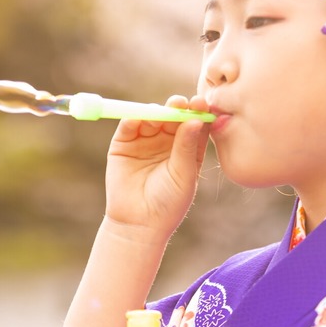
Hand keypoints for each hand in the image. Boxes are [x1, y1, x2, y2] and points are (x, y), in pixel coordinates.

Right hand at [103, 94, 209, 243]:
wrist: (138, 223)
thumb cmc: (168, 202)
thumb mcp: (183, 174)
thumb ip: (186, 146)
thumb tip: (195, 120)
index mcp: (187, 149)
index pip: (194, 125)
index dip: (198, 113)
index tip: (202, 104)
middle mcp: (167, 142)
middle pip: (173, 117)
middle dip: (178, 107)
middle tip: (181, 102)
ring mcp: (145, 141)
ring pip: (152, 117)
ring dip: (157, 111)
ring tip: (162, 113)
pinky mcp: (124, 144)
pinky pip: (129, 125)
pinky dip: (133, 118)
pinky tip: (140, 118)